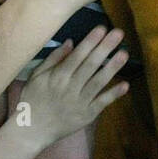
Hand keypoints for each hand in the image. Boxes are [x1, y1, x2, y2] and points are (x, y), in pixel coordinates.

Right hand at [15, 25, 130, 147]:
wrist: (32, 130)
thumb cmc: (33, 99)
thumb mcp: (37, 76)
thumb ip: (53, 59)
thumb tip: (71, 41)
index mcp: (57, 76)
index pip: (77, 56)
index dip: (90, 41)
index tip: (102, 28)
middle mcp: (70, 87)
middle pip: (90, 65)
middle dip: (105, 48)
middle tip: (119, 33)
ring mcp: (80, 102)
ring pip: (98, 82)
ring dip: (112, 68)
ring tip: (124, 54)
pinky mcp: (87, 115)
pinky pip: (102, 103)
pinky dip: (113, 94)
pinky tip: (125, 84)